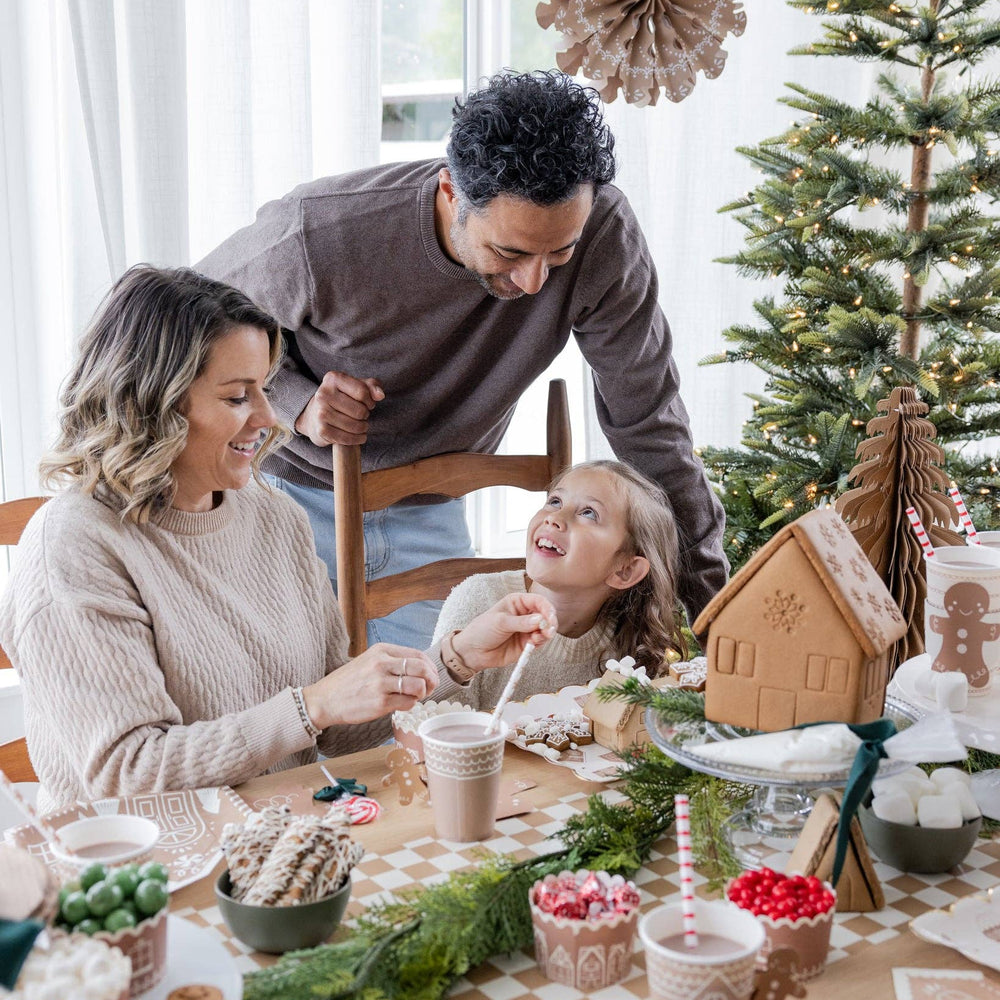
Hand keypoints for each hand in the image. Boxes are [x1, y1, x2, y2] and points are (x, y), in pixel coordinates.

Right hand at [294, 371, 383, 445]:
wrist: (314, 415)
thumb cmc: (341, 398)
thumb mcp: (355, 385)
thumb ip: (372, 386)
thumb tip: (380, 395)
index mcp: (333, 378)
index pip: (362, 391)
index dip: (370, 401)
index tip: (368, 404)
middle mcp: (323, 394)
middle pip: (360, 411)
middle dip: (366, 415)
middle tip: (362, 415)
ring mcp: (321, 412)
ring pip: (355, 426)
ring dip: (363, 428)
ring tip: (361, 425)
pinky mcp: (321, 430)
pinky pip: (347, 438)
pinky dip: (357, 439)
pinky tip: (360, 436)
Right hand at [301, 643, 436, 727]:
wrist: (325, 699)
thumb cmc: (350, 681)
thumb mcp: (370, 660)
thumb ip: (393, 661)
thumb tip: (422, 669)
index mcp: (381, 650)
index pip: (418, 655)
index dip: (430, 667)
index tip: (430, 676)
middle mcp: (382, 664)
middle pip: (422, 668)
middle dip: (432, 680)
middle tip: (430, 688)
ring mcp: (380, 683)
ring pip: (418, 686)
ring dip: (422, 694)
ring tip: (414, 697)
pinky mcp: (379, 703)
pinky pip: (408, 703)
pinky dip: (410, 704)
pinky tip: (402, 704)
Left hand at [452, 593, 556, 672]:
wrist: (473, 651)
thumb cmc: (482, 630)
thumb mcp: (500, 622)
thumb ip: (521, 622)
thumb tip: (540, 620)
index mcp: (518, 602)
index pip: (539, 601)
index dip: (547, 608)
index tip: (550, 618)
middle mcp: (525, 614)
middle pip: (545, 615)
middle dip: (549, 623)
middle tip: (549, 631)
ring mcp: (527, 629)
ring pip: (545, 629)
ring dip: (545, 634)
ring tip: (537, 638)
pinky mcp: (527, 643)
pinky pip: (540, 641)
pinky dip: (540, 642)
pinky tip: (532, 644)